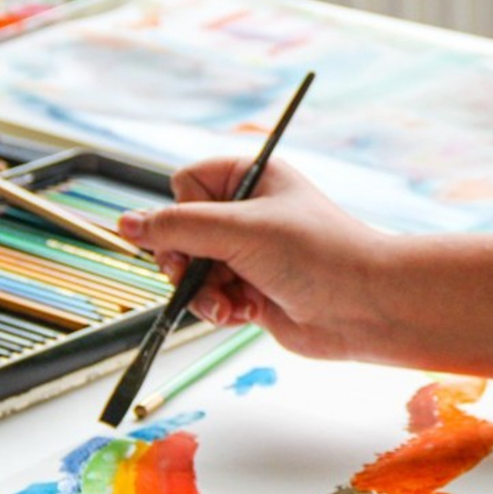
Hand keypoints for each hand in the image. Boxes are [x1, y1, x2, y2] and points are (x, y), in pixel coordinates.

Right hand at [119, 158, 388, 360]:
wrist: (367, 307)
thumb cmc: (319, 254)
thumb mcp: (239, 230)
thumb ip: (177, 228)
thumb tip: (125, 224)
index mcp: (252, 178)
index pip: (185, 184)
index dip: (182, 212)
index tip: (198, 234)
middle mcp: (249, 213)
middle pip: (181, 232)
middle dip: (186, 261)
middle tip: (195, 275)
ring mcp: (250, 254)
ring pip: (192, 271)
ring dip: (202, 292)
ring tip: (228, 303)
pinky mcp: (254, 291)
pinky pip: (212, 299)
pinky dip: (219, 309)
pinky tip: (243, 314)